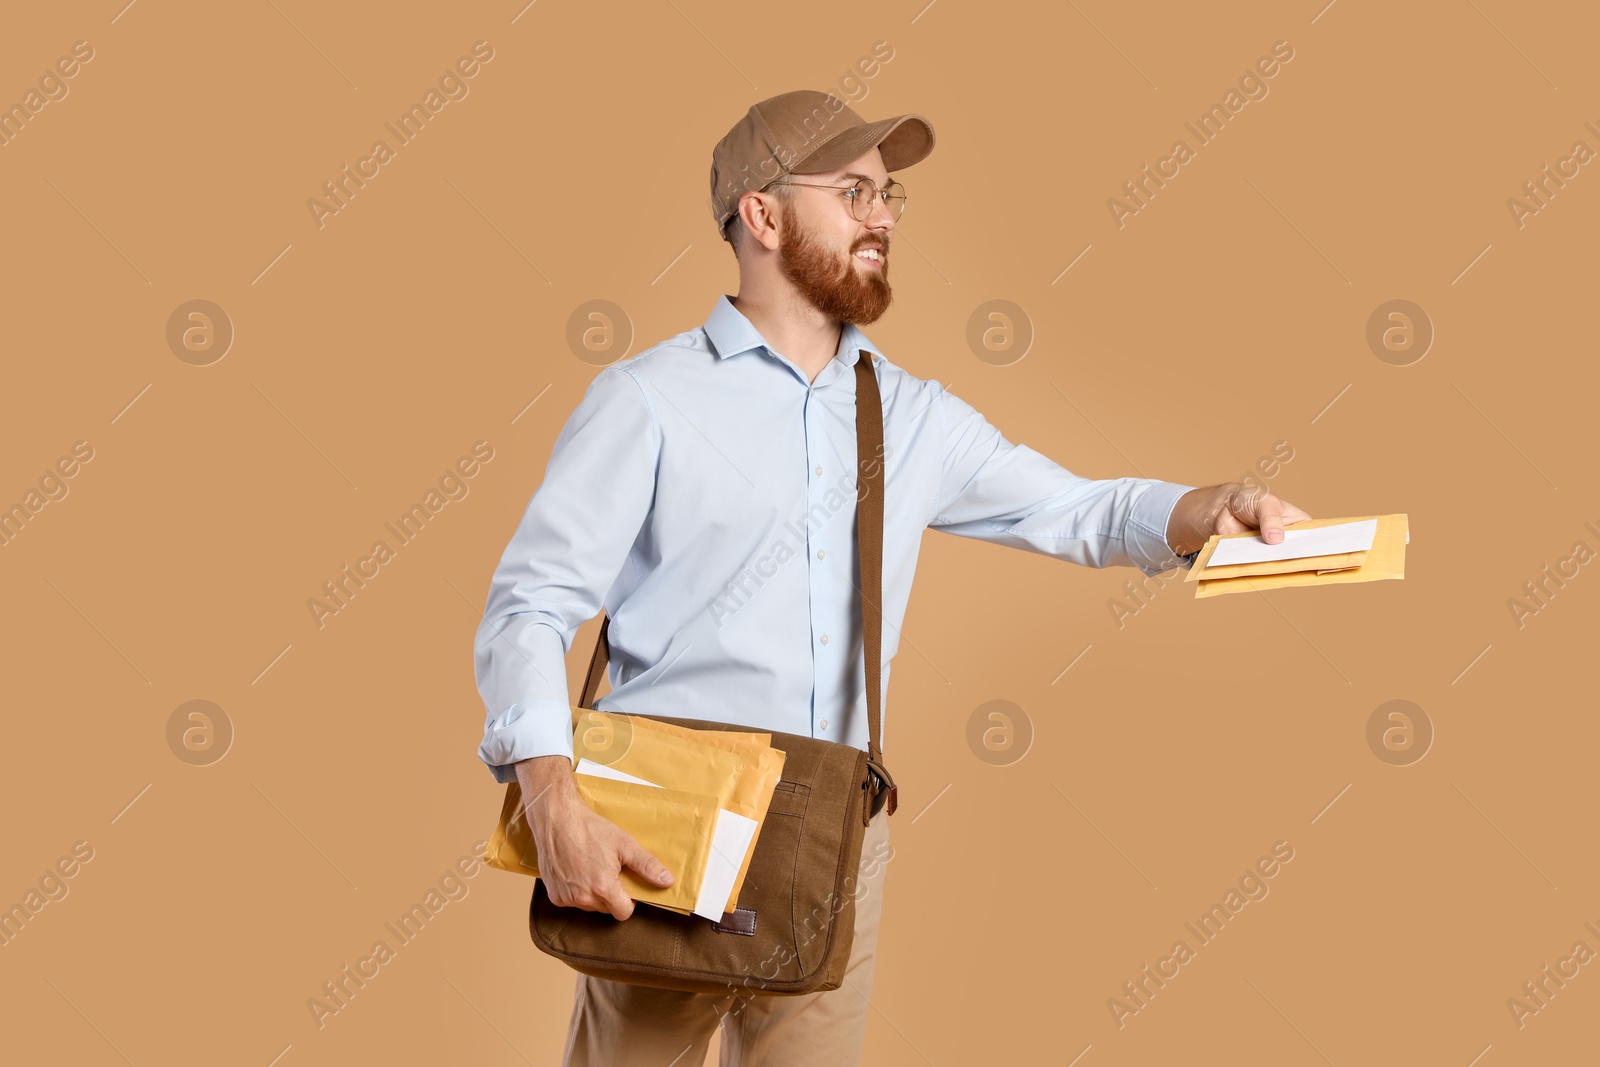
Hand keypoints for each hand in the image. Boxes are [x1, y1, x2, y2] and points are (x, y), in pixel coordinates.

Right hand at [514, 756, 674, 920]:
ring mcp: (566, 898)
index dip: (629, 900)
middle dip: (611, 895)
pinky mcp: (554, 895)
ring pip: (589, 906)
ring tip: (591, 868)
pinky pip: (572, 901)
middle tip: (609, 871)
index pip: (624, 912)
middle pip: (606, 909)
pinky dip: (576, 891)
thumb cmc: (590, 829)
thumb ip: (647, 865)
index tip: (626, 884)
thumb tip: (667, 881)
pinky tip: (577, 871)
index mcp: (603, 888)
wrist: (556, 818)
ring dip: (593, 893)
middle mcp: (583, 898)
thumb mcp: (624, 844)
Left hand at [1166, 482, 1313, 558]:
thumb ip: (1271, 519)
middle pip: (1296, 555)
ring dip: (1275, 568)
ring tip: (1277, 571)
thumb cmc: (1250, 499)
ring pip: (1277, 564)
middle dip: (1296, 560)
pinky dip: (1257, 571)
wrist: (1220, 507)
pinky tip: (1257, 574)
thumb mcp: (1265, 503)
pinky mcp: (1254, 559)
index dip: (1319, 547)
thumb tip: (1276, 538)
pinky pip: (1258, 568)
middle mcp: (1288, 541)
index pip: (1314, 538)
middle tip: (1298, 567)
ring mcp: (1271, 552)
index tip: (1324, 556)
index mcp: (1299, 525)